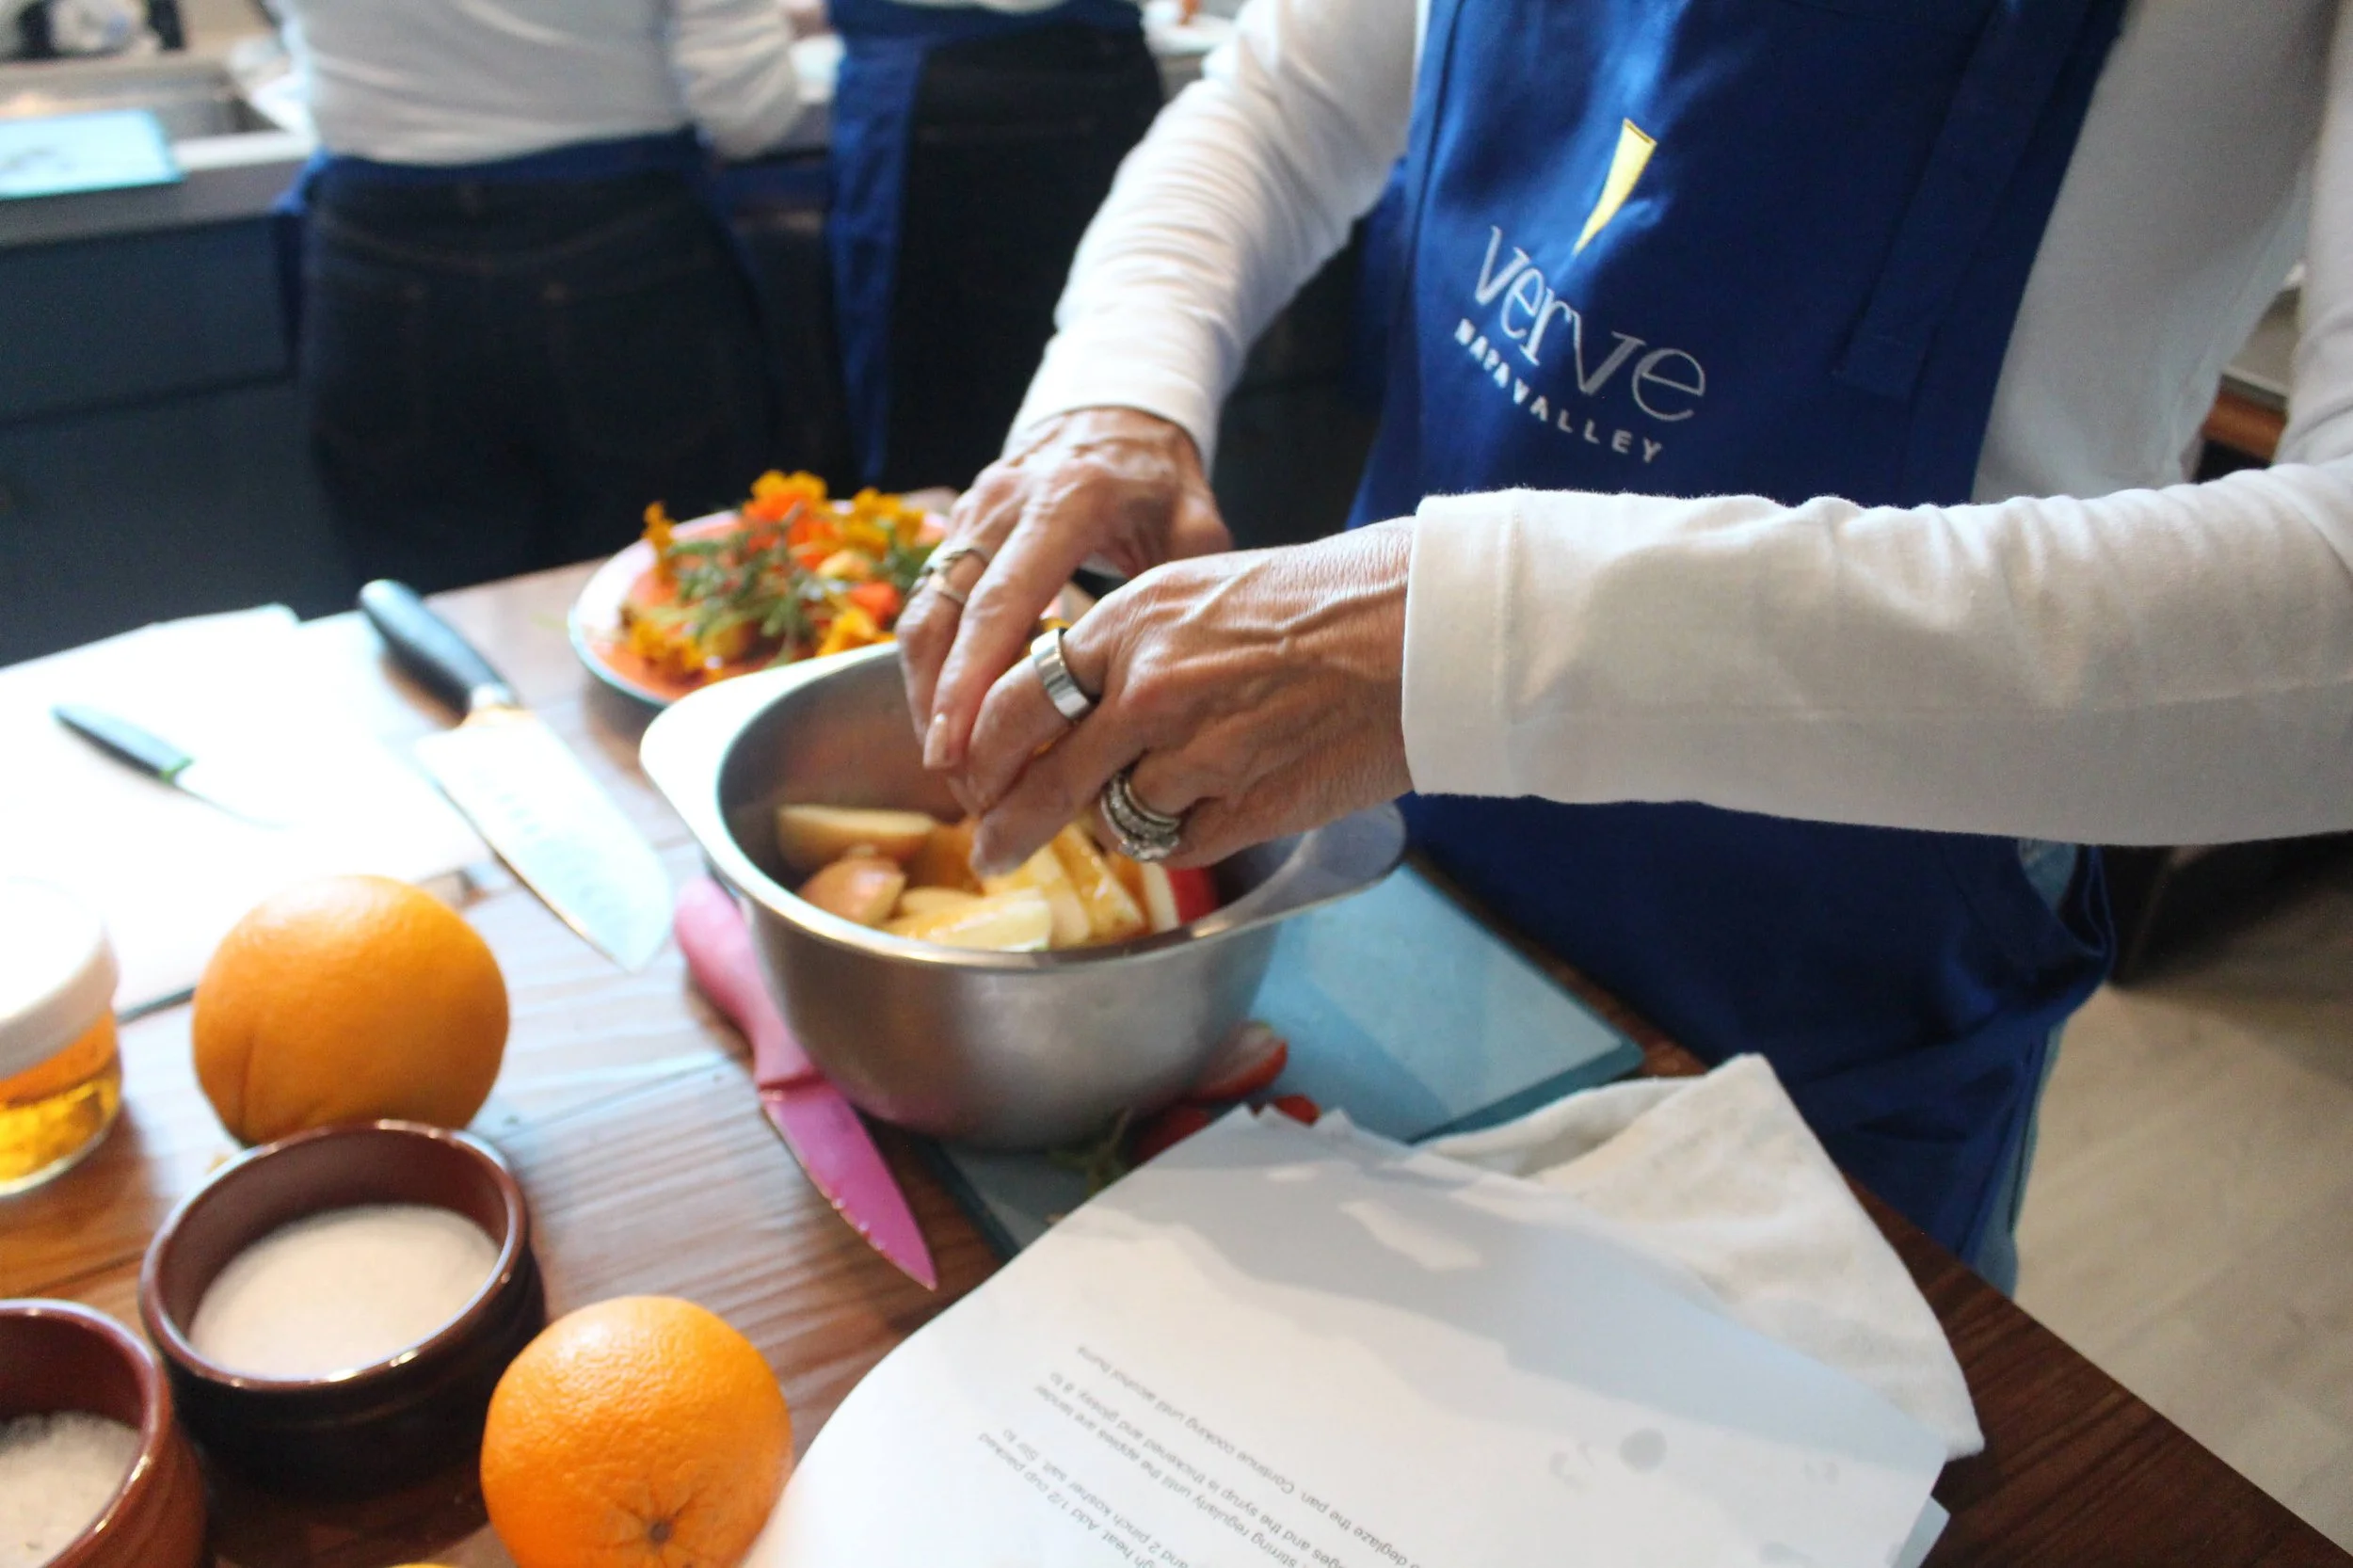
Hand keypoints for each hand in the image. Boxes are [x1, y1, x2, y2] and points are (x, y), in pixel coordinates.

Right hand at [896, 408, 1230, 782]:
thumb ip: (1186, 593)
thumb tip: (1173, 679)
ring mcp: (971, 513)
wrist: (1115, 414)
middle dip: (938, 704)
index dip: (973, 680)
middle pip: (944, 614)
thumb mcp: (1196, 525)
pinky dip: (932, 667)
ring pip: (921, 613)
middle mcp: (1005, 502)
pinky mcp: (954, 529)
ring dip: (925, 692)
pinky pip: (927, 605)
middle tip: (953, 777)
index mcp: (1067, 501)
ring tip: (949, 764)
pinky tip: (952, 721)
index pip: (1001, 600)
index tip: (957, 747)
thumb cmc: (1160, 482)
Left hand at [955, 523, 1414, 874]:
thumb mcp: (1200, 590)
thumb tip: (1067, 706)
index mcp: (1131, 622)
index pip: (1015, 698)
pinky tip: (1214, 804)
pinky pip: (1177, 843)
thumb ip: (1128, 647)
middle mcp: (1148, 690)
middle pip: (1042, 778)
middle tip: (990, 850)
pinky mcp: (1243, 808)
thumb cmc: (1320, 602)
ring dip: (1122, 815)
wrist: (1418, 631)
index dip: (982, 751)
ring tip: (1163, 793)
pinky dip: (1181, 835)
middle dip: (1005, 824)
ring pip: (1114, 815)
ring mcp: (1195, 755)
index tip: (970, 777)